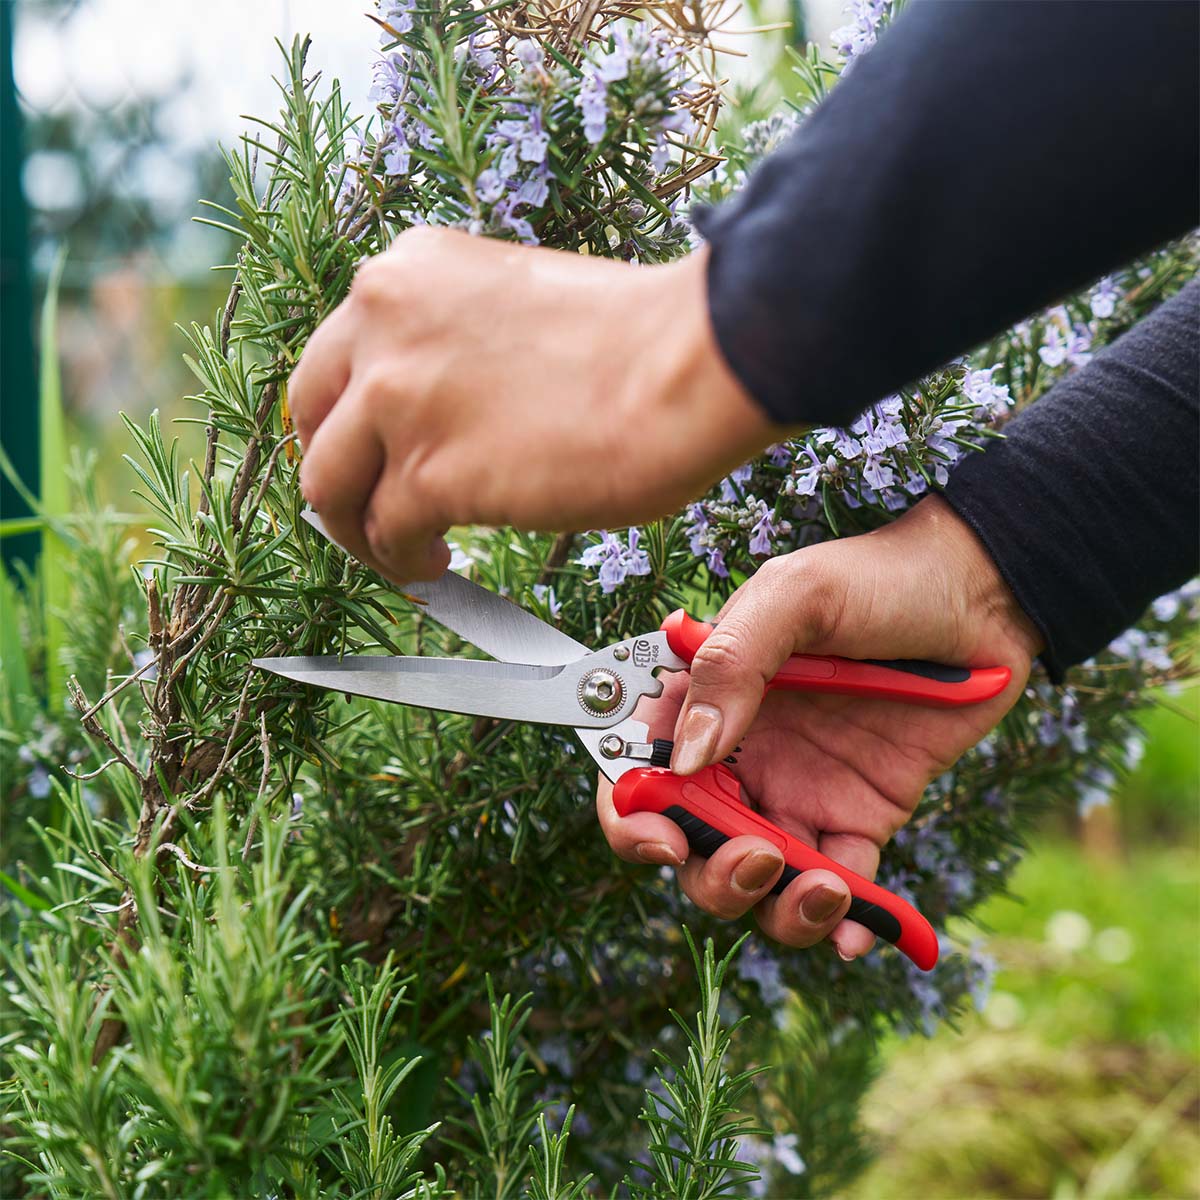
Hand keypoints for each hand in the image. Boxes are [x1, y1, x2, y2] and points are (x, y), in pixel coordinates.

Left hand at [290, 228, 775, 581]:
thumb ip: (455, 342)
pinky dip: (404, 562)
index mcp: (406, 272)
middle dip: (336, 474)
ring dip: (360, 532)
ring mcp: (396, 399)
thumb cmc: (635, 339)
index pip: (335, 358)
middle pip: (311, 420)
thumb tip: (444, 410)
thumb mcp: (512, 304)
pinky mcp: (429, 474)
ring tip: (405, 553)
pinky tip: (436, 564)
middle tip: (368, 510)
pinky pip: (385, 536)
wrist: (689, 362)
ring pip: (329, 489)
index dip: (349, 420)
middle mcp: (380, 324)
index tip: (373, 455)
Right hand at [597, 496, 1042, 960]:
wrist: (981, 596)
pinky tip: (856, 928)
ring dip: (776, 908)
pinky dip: (842, 924)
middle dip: (713, 875)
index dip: (632, 816)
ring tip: (824, 890)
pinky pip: (840, 884)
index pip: (639, 771)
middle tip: (761, 858)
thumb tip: (684, 759)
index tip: (664, 840)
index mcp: (706, 701)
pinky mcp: (861, 815)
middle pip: (694, 846)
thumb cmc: (879, 578)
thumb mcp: (796, 597)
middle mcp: (742, 755)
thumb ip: (732, 665)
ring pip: (761, 882)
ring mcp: (799, 791)